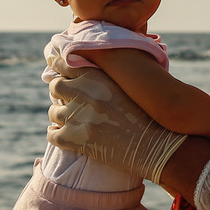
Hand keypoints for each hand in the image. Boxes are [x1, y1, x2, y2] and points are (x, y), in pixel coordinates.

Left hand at [46, 56, 186, 183]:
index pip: (66, 63)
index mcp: (97, 76)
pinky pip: (52, 135)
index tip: (57, 68)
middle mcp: (84, 93)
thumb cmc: (152, 115)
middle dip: (60, 91)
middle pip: (56, 86)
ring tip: (69, 120)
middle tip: (66, 98)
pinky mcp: (75, 140)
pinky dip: (55, 135)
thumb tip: (104, 66)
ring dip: (60, 115)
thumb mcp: (133, 85)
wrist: (157, 145)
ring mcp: (77, 116)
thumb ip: (114, 73)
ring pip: (53, 112)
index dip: (60, 66)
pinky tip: (62, 135)